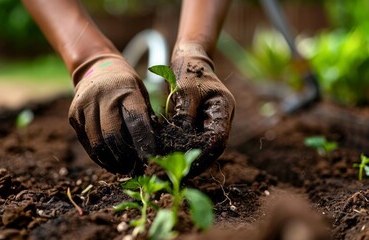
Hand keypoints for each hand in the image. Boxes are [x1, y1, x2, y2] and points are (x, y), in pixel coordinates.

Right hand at [69, 55, 155, 174]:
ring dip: (111, 160)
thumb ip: (145, 116)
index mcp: (126, 90)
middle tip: (134, 169)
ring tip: (123, 170)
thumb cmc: (126, 85)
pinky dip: (98, 156)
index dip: (143, 142)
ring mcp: (85, 105)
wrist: (97, 68)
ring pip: (97, 142)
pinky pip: (87, 142)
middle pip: (113, 134)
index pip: (136, 120)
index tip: (149, 158)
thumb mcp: (140, 92)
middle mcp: (103, 96)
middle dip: (125, 156)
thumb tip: (154, 147)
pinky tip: (109, 163)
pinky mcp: (73, 114)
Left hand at [170, 44, 234, 175]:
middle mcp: (220, 117)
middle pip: (211, 146)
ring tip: (168, 167)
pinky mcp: (199, 120)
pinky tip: (167, 154)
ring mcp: (210, 119)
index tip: (186, 166)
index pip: (218, 140)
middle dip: (195, 160)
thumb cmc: (189, 70)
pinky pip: (193, 137)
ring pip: (202, 144)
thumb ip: (185, 115)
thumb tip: (179, 141)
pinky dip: (181, 146)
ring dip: (187, 155)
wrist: (189, 57)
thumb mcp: (185, 91)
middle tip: (174, 172)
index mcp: (223, 109)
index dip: (204, 155)